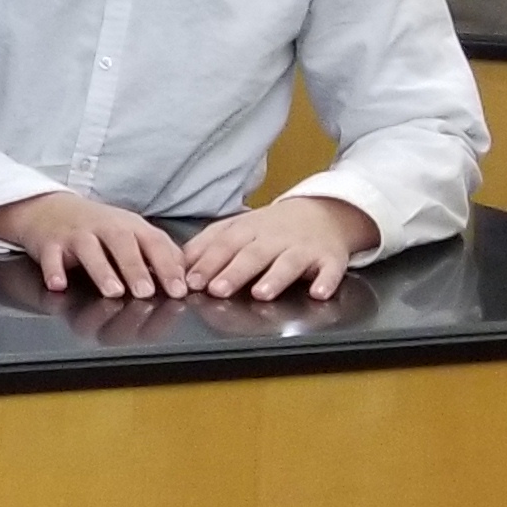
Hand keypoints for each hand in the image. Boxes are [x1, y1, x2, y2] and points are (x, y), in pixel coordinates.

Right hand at [0, 189, 191, 298]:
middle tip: (146, 292)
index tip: (178, 290)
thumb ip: (160, 252)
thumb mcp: (132, 232)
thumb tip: (187, 275)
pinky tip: (59, 285)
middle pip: (122, 244)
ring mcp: (76, 234)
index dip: (167, 266)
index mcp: (129, 226)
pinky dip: (53, 270)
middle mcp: (104, 227)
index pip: (153, 243)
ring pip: (89, 249)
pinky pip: (50, 257)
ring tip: (112, 291)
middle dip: (135, 268)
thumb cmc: (98, 227)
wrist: (49, 209)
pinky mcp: (49, 243)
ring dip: (101, 271)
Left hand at [179, 193, 372, 302]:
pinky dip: (326, 281)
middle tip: (217, 290)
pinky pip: (330, 270)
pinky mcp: (330, 259)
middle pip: (253, 254)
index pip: (224, 245)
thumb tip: (176, 265)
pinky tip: (318, 293)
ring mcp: (304, 248)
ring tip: (261, 293)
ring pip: (288, 263)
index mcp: (249, 230)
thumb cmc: (271, 228)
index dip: (208, 263)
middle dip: (234, 272)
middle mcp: (275, 238)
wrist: (323, 212)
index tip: (192, 281)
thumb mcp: (237, 228)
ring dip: (275, 278)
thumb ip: (207, 245)